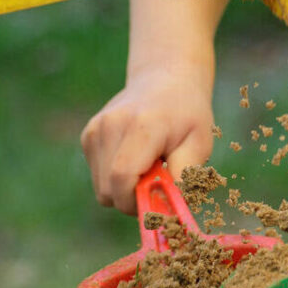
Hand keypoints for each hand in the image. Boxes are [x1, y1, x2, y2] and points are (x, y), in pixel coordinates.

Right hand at [81, 67, 216, 213]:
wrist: (164, 78)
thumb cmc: (187, 114)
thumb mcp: (199, 143)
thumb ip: (184, 176)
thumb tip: (169, 209)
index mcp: (142, 126)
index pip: (122, 178)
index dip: (136, 202)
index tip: (157, 202)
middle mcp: (111, 126)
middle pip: (109, 190)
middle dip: (133, 200)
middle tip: (157, 183)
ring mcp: (95, 130)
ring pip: (102, 189)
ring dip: (124, 189)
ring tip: (147, 166)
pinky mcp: (88, 136)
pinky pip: (98, 177)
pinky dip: (115, 177)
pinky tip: (133, 157)